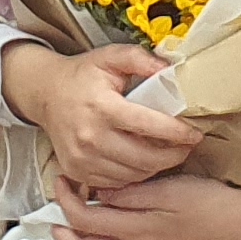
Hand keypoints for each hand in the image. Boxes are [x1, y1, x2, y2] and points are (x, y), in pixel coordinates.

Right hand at [2, 41, 201, 193]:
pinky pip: (116, 183)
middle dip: (174, 156)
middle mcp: (90, 136)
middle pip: (145, 158)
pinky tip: (142, 161)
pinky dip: (134, 175)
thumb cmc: (83, 75)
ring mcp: (82, 158)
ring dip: (156, 167)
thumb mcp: (111, 56)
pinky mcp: (77, 171)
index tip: (194, 133)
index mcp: (102, 106)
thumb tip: (170, 70)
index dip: (177, 132)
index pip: (148, 125)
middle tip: (187, 147)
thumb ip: (141, 59)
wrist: (45, 94)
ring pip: (133, 174)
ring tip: (167, 153)